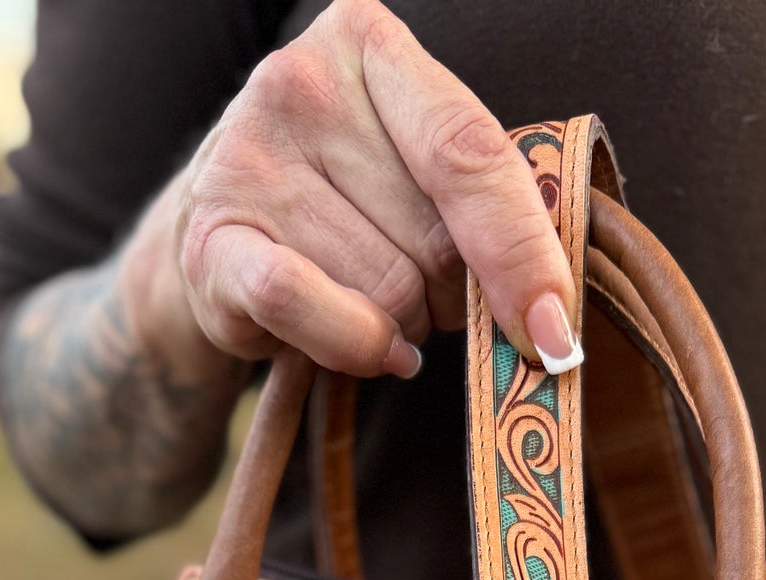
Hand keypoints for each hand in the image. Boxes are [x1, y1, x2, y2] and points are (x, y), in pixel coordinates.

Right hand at [124, 0, 579, 383]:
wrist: (217, 234)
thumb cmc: (346, 201)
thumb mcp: (416, 169)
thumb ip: (485, 205)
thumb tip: (550, 312)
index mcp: (370, 44)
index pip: (470, 153)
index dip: (523, 252)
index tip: (554, 328)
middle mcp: (301, 84)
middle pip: (435, 238)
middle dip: (454, 295)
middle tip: (432, 294)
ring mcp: (247, 159)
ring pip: (386, 290)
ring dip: (405, 327)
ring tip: (378, 307)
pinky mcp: (211, 241)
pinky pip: (308, 309)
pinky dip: (356, 348)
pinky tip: (371, 347)